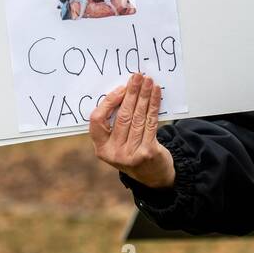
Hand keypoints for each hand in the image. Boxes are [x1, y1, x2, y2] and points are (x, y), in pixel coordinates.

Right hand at [88, 73, 174, 188]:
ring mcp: (131, 154)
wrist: (152, 175)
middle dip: (131, 93)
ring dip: (144, 96)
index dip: (108, 102)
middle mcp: (114, 153)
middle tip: (137, 77)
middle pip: (122, 116)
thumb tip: (124, 90)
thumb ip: (115, 123)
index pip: (97, 121)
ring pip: (138, 117)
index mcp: (101, 148)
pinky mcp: (148, 152)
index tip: (120, 88)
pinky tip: (156, 94)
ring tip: (148, 81)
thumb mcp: (118, 142)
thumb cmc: (133, 151)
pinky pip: (151, 122)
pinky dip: (154, 105)